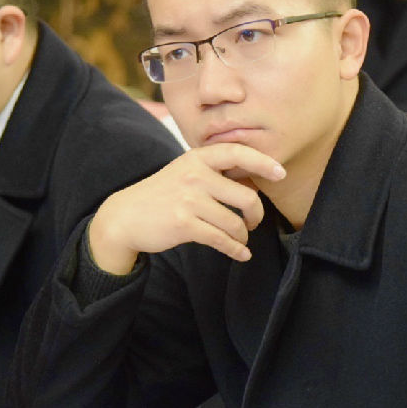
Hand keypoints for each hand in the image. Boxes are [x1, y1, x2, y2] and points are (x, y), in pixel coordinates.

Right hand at [89, 144, 285, 273]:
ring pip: (235, 223)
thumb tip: (254, 181)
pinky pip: (221, 240)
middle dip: (257, 214)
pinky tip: (241, 254)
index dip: (263, 162)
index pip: (237, 153)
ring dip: (244, 236)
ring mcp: (189, 200)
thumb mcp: (185, 172)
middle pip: (246, 197)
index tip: (281, 173)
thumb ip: (214, 172)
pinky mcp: (184, 224)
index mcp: (198, 158)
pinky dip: (236, 250)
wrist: (126, 216)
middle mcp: (194, 175)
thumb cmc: (163, 194)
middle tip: (254, 221)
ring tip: (242, 238)